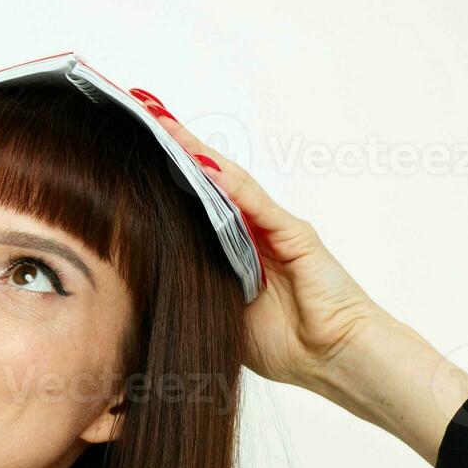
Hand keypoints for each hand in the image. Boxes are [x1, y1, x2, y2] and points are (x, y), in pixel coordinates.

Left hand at [135, 94, 384, 391]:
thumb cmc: (285, 345)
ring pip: (228, 180)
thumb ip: (189, 292)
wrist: (335, 359)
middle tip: (142, 108)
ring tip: (163, 120)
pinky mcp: (294, 234)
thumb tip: (138, 287)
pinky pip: (254, 203)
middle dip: (176, 146)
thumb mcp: (217, 315)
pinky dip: (227, 182)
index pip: (194, 202)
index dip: (166, 174)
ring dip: (195, 150)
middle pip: (207, 180)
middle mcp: (253, 231)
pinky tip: (199, 161)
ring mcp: (274, 228)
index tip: (132, 145)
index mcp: (232, 250)